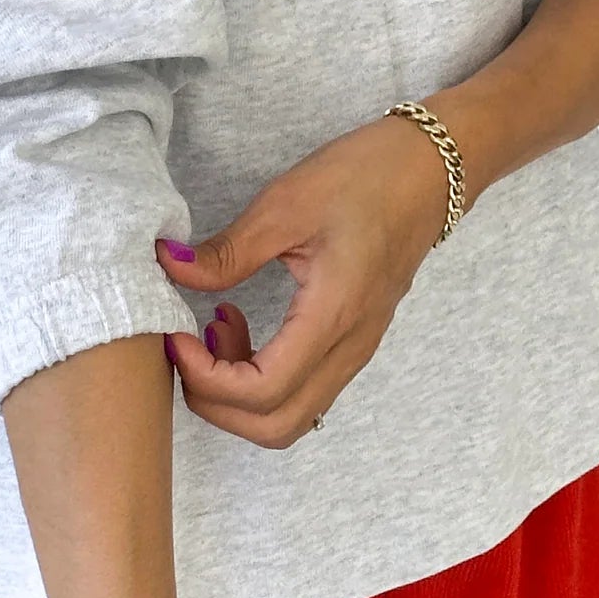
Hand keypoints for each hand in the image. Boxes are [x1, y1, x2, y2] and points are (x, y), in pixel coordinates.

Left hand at [157, 111, 461, 446]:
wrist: (429, 171)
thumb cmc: (366, 179)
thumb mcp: (286, 205)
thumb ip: (227, 251)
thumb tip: (170, 267)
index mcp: (333, 315)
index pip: (262, 392)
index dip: (207, 379)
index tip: (176, 337)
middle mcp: (349, 348)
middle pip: (274, 426)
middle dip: (216, 403)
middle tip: (186, 349)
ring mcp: (355, 352)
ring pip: (289, 416)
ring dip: (238, 395)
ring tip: (212, 332)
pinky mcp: (351, 344)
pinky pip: (302, 391)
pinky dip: (260, 380)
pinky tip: (239, 327)